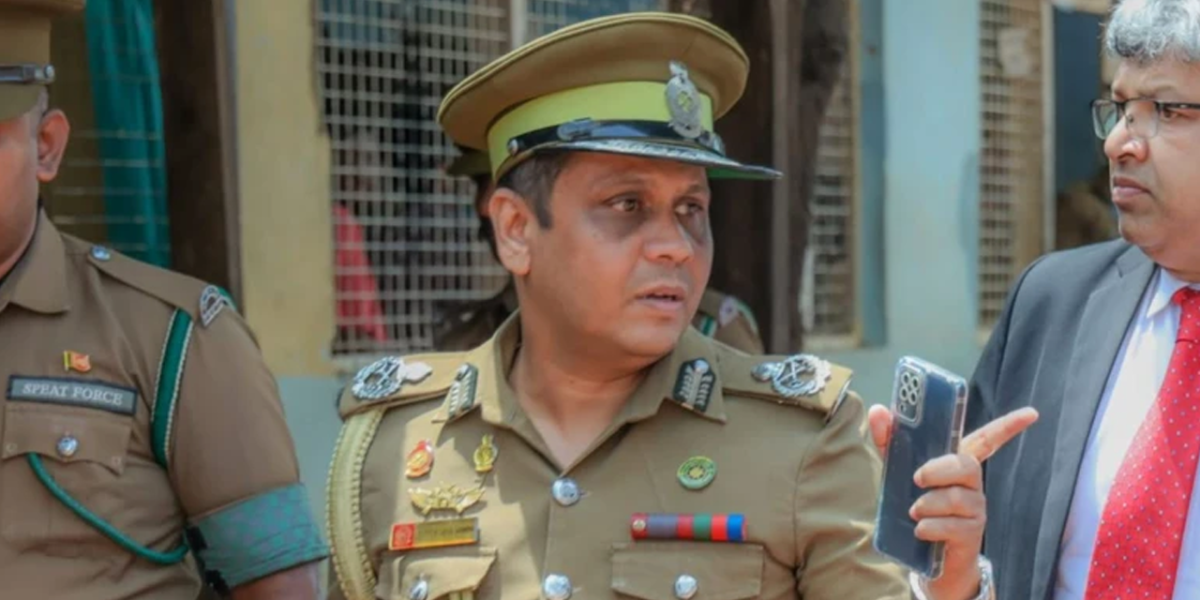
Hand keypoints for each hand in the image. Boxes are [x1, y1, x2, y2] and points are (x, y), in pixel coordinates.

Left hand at [867, 405, 1038, 599]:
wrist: (924, 554)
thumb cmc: (917, 505)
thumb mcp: (898, 472)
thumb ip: (889, 442)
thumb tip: (878, 410)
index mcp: (958, 464)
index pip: (987, 440)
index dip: (1008, 426)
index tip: (1031, 413)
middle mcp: (972, 484)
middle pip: (967, 466)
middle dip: (939, 469)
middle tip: (916, 478)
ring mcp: (975, 509)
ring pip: (957, 498)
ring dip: (928, 504)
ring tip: (914, 512)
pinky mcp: (972, 534)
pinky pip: (953, 526)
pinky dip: (930, 527)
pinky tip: (921, 530)